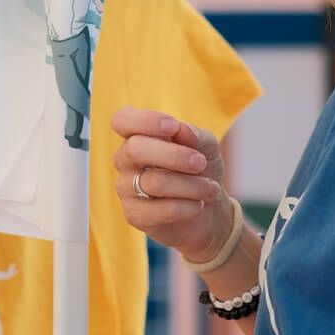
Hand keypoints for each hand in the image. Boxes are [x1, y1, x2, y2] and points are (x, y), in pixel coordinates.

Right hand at [111, 107, 232, 260]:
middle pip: (135, 149)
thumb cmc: (201, 170)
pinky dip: (189, 206)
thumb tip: (182, 129)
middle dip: (174, 155)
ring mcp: (125, 188)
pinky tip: (198, 205)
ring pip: (155, 182)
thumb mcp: (207, 148)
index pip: (122, 120)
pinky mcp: (134, 215)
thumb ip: (196, 136)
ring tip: (212, 189)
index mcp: (137, 135)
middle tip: (200, 163)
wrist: (208, 210)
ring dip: (192, 185)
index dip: (145, 121)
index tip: (173, 127)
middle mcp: (125, 159)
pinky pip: (163, 209)